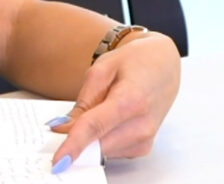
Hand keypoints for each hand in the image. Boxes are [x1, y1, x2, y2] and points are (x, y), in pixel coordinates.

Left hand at [50, 32, 180, 169]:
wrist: (165, 66)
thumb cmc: (135, 62)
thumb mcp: (101, 70)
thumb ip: (82, 101)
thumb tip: (62, 128)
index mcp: (131, 100)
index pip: (96, 127)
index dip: (74, 145)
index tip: (58, 161)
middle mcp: (142, 125)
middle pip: (97, 145)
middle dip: (75, 139)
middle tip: (61, 124)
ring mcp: (145, 140)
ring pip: (101, 151)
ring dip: (89, 138)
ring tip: (99, 109)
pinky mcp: (143, 148)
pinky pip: (110, 150)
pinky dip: (100, 139)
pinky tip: (107, 119)